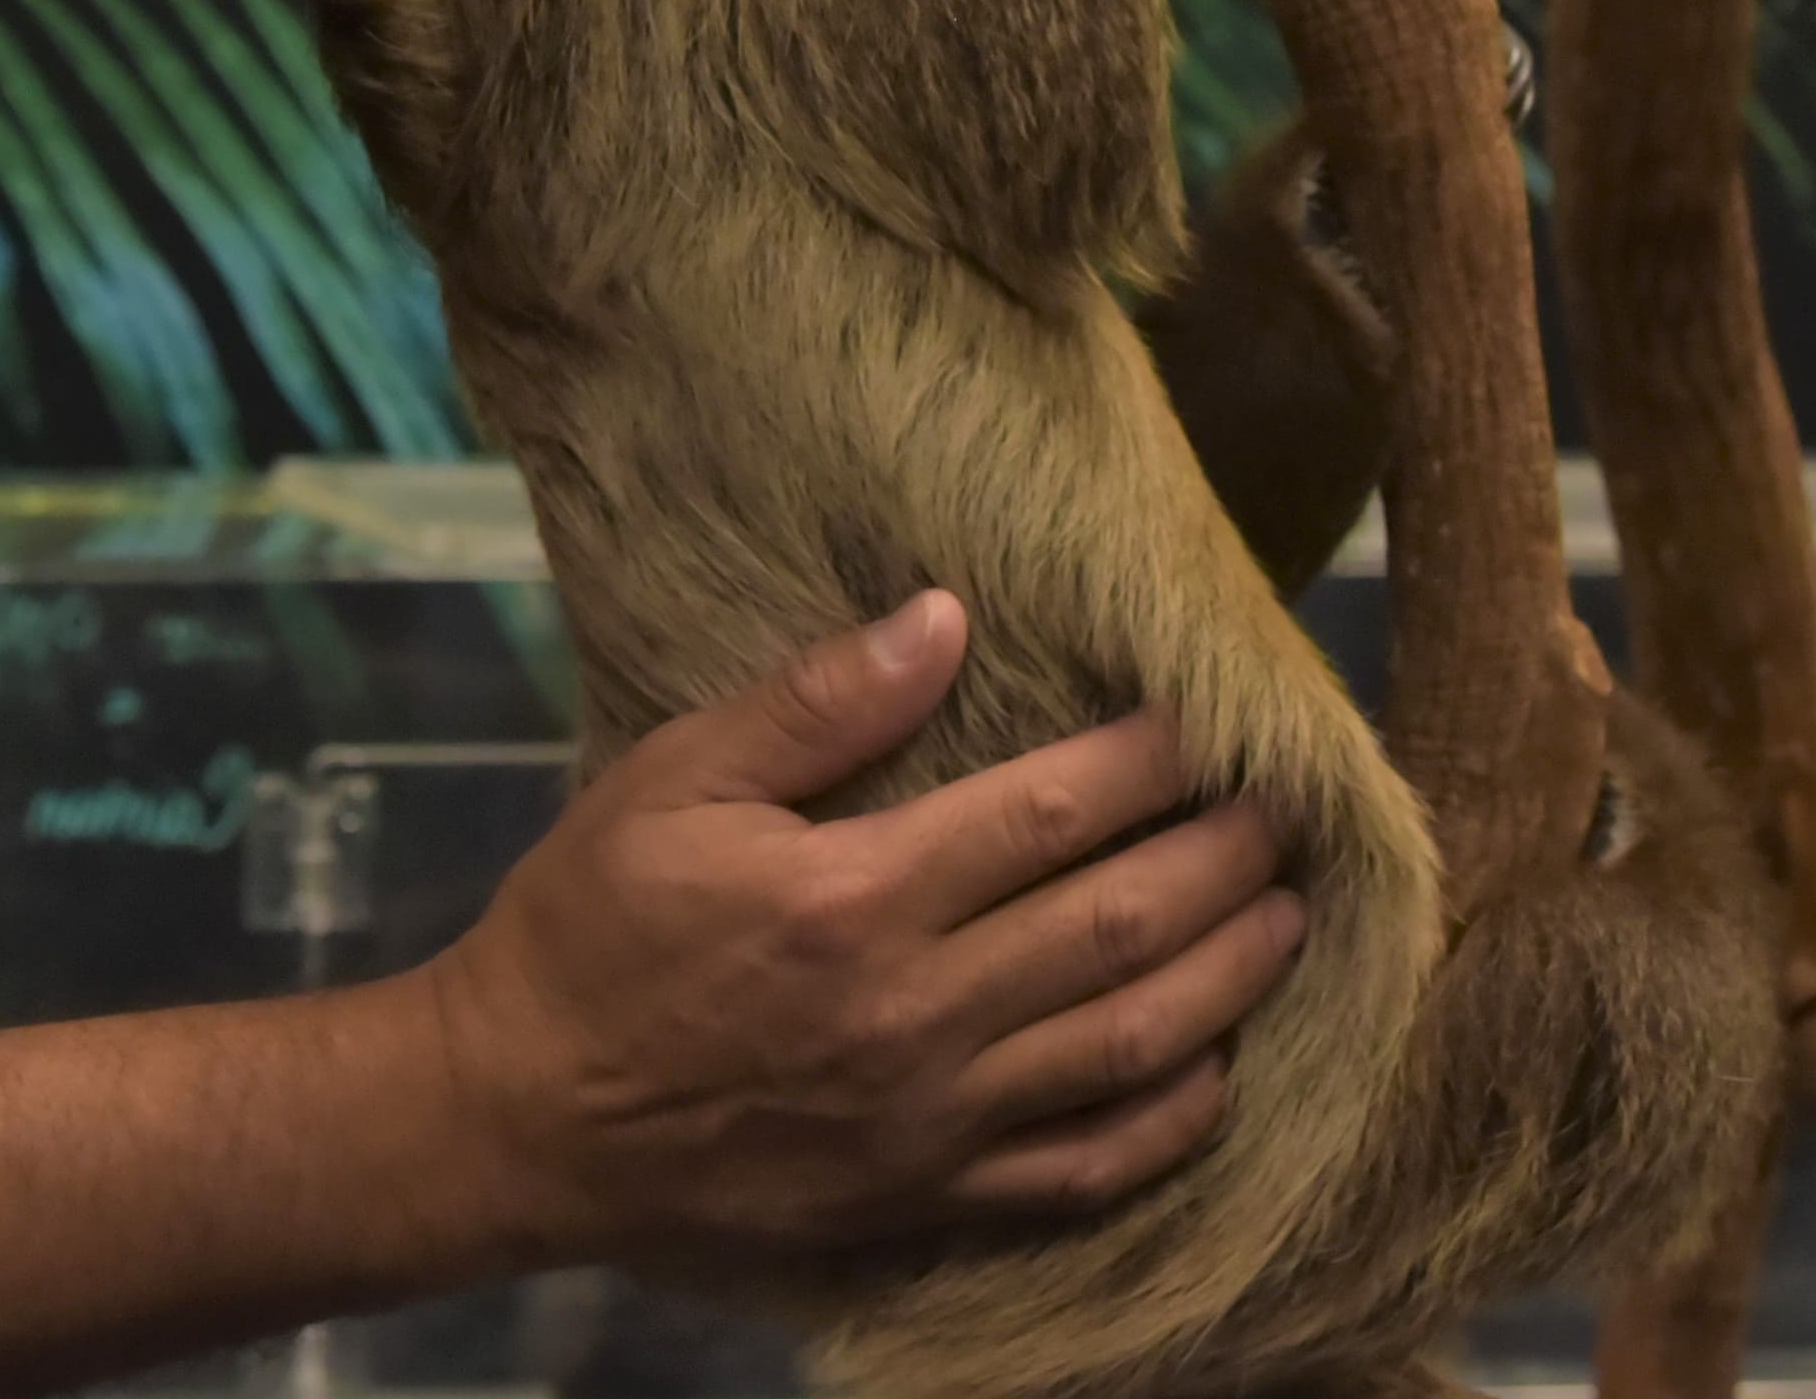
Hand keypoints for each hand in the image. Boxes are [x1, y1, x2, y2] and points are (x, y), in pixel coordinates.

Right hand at [415, 591, 1307, 1277]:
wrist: (522, 1118)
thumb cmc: (589, 927)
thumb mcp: (672, 784)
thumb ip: (813, 707)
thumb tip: (943, 618)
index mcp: (853, 897)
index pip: (1046, 814)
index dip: (1146, 762)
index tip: (1211, 716)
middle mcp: (916, 1013)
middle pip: (1116, 926)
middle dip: (1220, 859)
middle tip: (1293, 807)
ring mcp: (934, 1119)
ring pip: (1130, 1046)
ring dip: (1229, 977)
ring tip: (1290, 916)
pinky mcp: (929, 1196)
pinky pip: (1086, 1169)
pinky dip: (1171, 1120)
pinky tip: (1216, 1067)